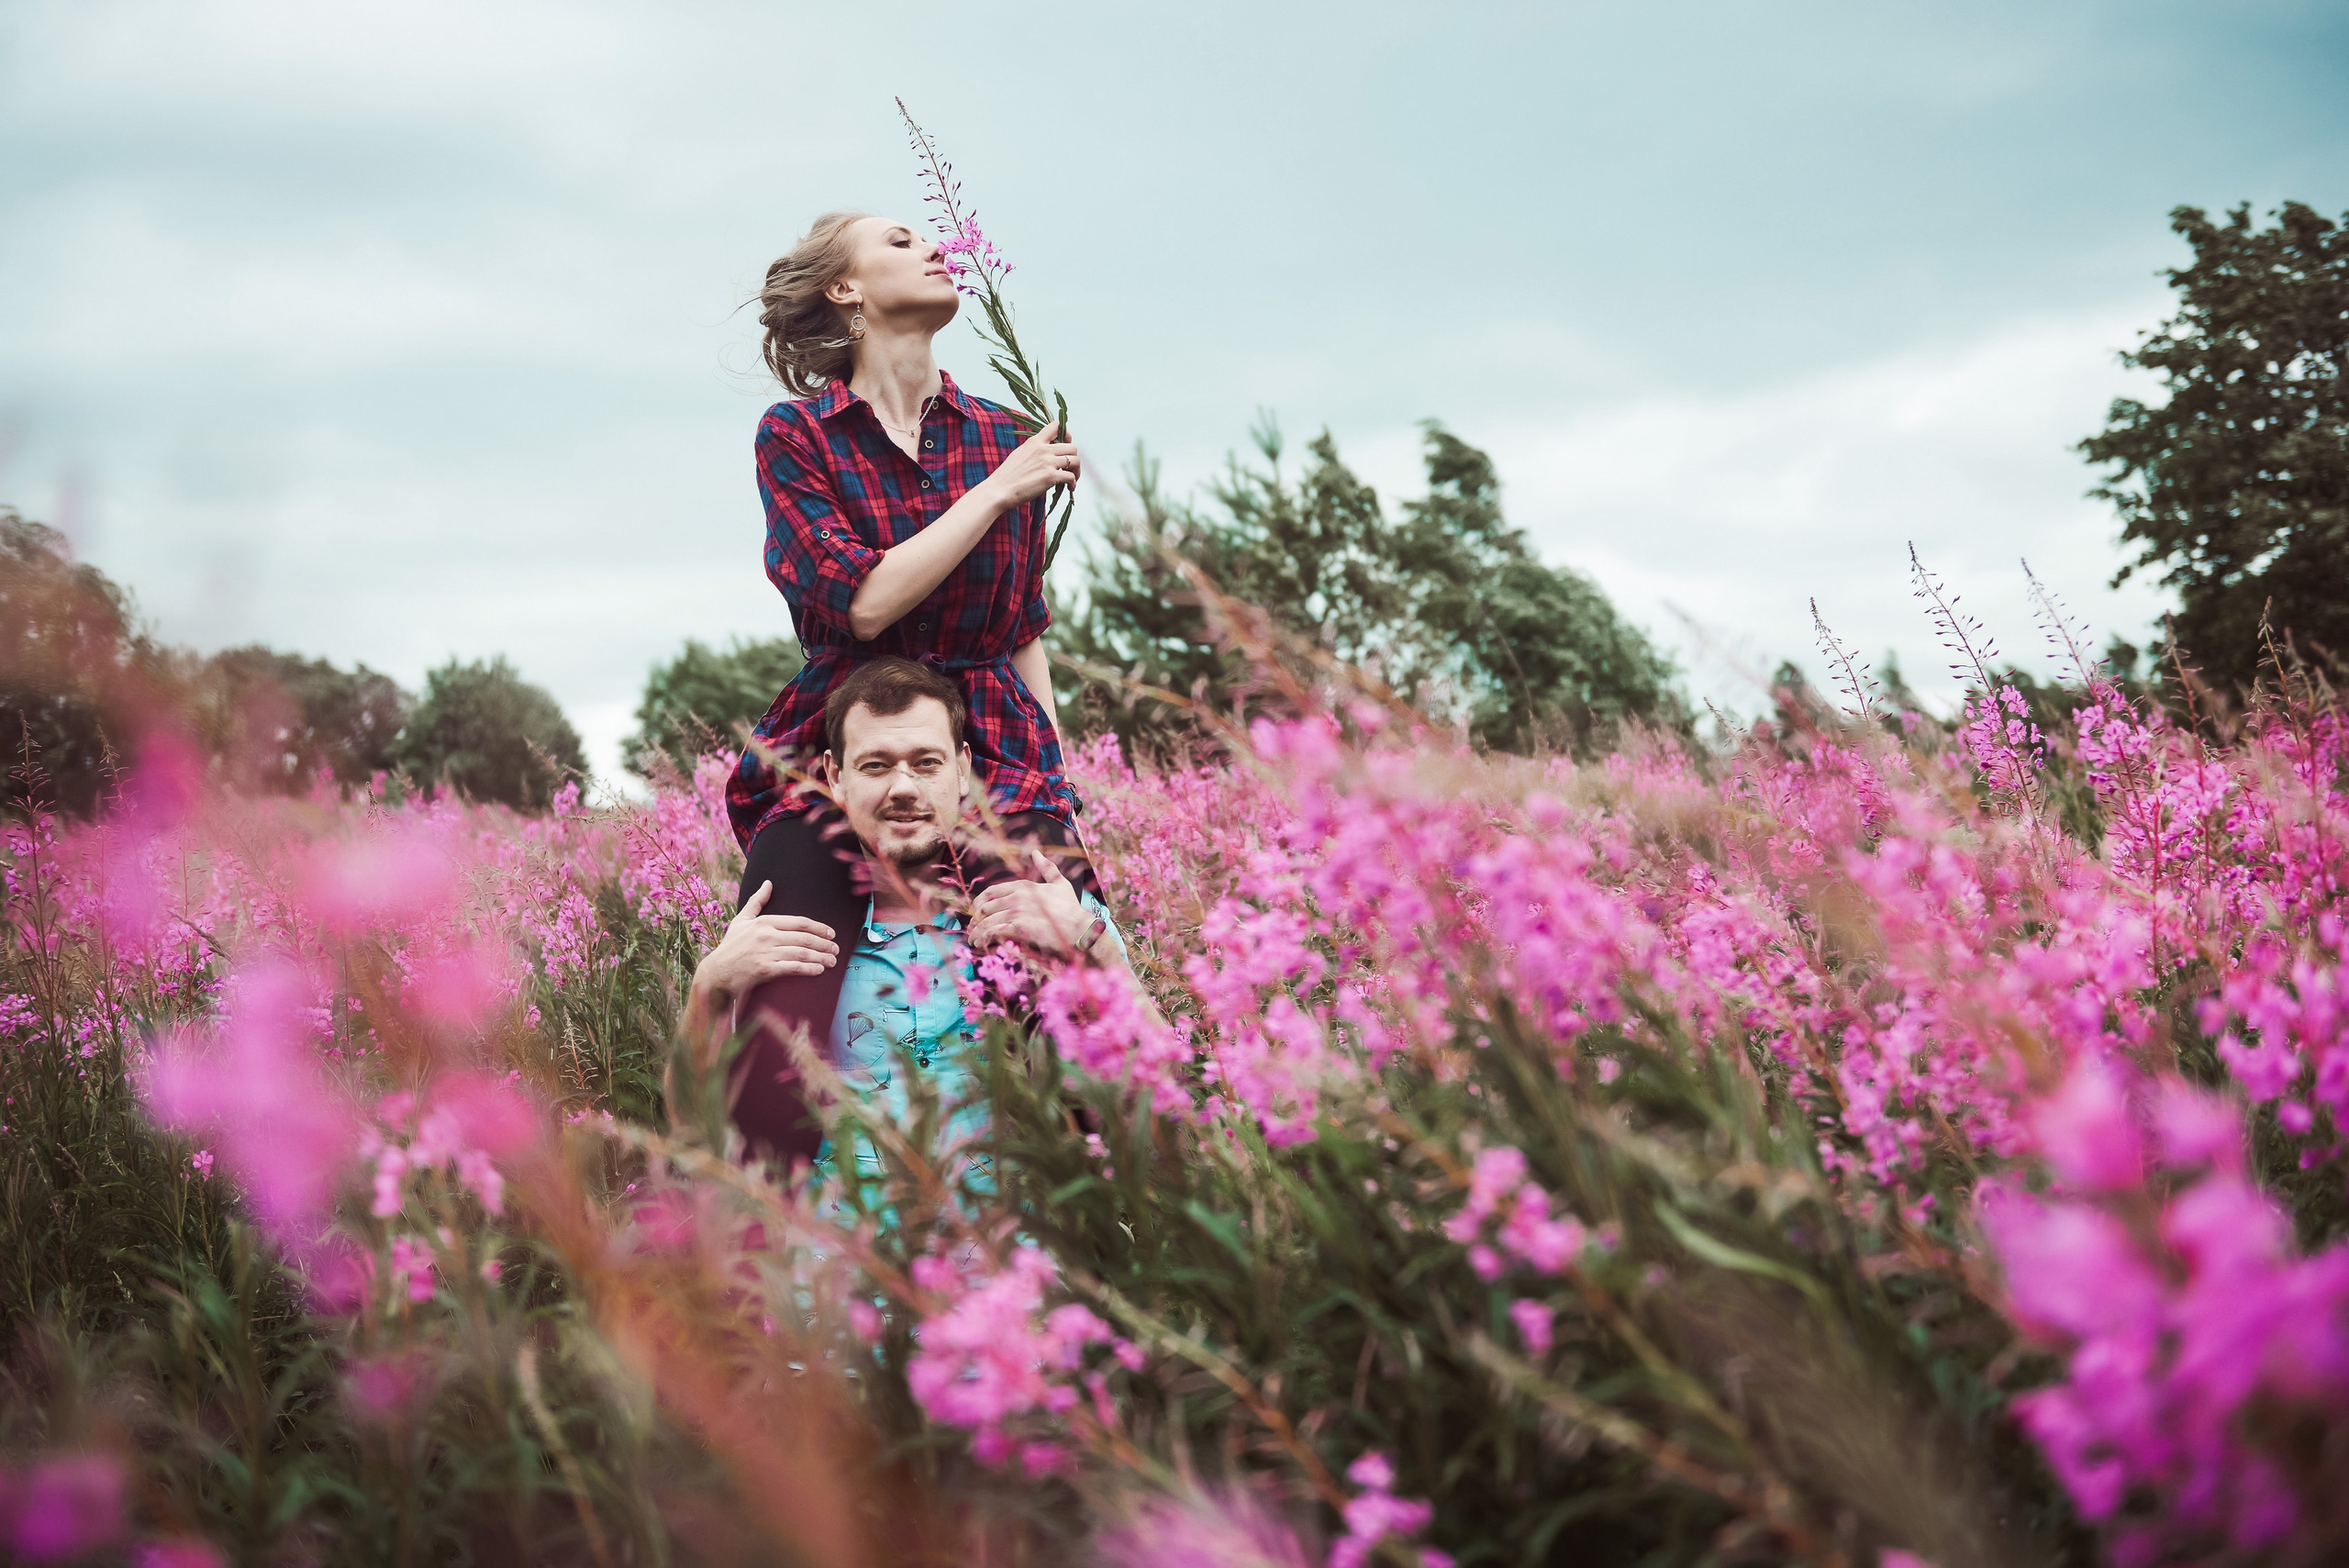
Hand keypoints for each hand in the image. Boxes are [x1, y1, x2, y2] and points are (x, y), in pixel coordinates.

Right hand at [691, 881, 838, 1002]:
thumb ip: (757, 901)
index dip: (819, 927)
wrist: (717, 972)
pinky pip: (793, 968)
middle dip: (825, 944)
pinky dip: (809, 969)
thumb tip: (768, 883)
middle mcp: (766, 935)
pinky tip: (819, 970)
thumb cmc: (731, 946)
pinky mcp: (765, 969)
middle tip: (836, 949)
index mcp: (764, 922)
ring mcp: (766, 952)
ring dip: (821, 957)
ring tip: (832, 961)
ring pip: (802, 953)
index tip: (831, 933)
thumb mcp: (741, 920)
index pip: (799, 922)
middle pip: (805, 938)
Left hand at [967, 849, 1094, 955]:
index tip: (974, 910)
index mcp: (1023, 886)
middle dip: (975, 919)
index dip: (979, 901)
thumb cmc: (1070, 907)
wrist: (1078, 927)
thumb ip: (1046, 867)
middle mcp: (1016, 897)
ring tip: (972, 940)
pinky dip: (984, 939)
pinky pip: (994, 933)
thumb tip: (1036, 853)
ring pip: (986, 921)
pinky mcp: (1018, 929)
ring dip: (976, 931)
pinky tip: (981, 944)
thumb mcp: (1059, 883)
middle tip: (972, 928)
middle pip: (985, 907)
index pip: (991, 891)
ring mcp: (1016, 913)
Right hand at [981, 421, 1081, 507]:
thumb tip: (1046, 454)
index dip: (1066, 434)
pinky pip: (1071, 477)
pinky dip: (1073, 483)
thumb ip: (1034, 450)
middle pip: (1072, 447)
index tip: (1067, 445)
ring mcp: (1048, 462)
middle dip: (1074, 458)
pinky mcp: (1050, 477)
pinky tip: (1069, 488)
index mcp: (1035, 441)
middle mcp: (1043, 449)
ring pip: (1075, 461)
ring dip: (1076, 471)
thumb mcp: (1019, 453)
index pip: (1056, 426)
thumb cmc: (1007, 476)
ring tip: (1072, 479)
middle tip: (1071, 468)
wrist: (999, 489)